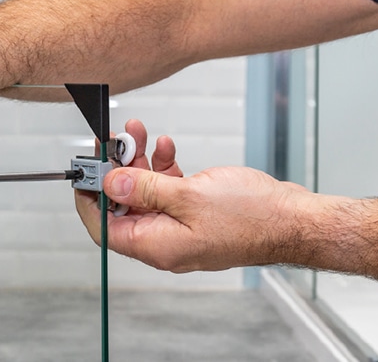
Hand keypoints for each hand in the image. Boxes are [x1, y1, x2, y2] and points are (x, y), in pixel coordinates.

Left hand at [75, 123, 309, 272]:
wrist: (294, 220)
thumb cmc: (252, 217)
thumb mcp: (189, 196)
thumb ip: (144, 189)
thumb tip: (109, 182)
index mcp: (156, 245)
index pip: (104, 228)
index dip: (89, 200)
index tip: (84, 173)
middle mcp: (163, 240)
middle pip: (123, 204)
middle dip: (116, 169)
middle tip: (113, 140)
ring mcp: (179, 226)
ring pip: (145, 192)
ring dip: (139, 162)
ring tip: (137, 132)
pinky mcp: (194, 213)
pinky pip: (167, 190)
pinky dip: (163, 167)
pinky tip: (166, 147)